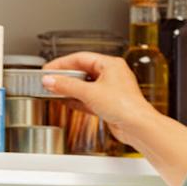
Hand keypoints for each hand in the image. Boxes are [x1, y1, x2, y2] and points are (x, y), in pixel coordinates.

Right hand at [42, 53, 162, 146]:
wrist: (138, 127)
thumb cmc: (125, 106)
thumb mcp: (90, 93)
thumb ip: (67, 86)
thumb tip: (50, 80)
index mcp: (110, 64)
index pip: (80, 58)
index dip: (62, 63)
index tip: (48, 68)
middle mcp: (111, 75)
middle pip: (82, 72)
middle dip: (65, 77)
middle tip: (50, 80)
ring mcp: (110, 90)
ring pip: (85, 86)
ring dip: (70, 89)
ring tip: (55, 91)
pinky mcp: (109, 104)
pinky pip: (89, 98)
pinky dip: (77, 100)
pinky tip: (67, 101)